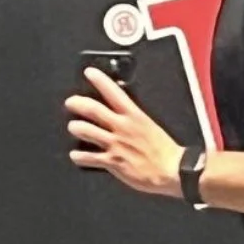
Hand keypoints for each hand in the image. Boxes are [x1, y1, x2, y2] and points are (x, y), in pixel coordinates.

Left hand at [65, 68, 183, 195]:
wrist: (173, 171)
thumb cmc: (165, 151)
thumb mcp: (150, 126)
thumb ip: (134, 120)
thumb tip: (123, 116)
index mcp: (134, 116)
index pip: (114, 92)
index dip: (100, 80)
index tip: (90, 72)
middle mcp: (122, 127)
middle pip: (93, 109)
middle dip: (77, 103)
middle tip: (70, 102)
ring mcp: (116, 144)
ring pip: (86, 130)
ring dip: (76, 127)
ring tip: (73, 126)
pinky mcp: (113, 161)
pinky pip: (89, 157)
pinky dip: (79, 157)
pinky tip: (75, 156)